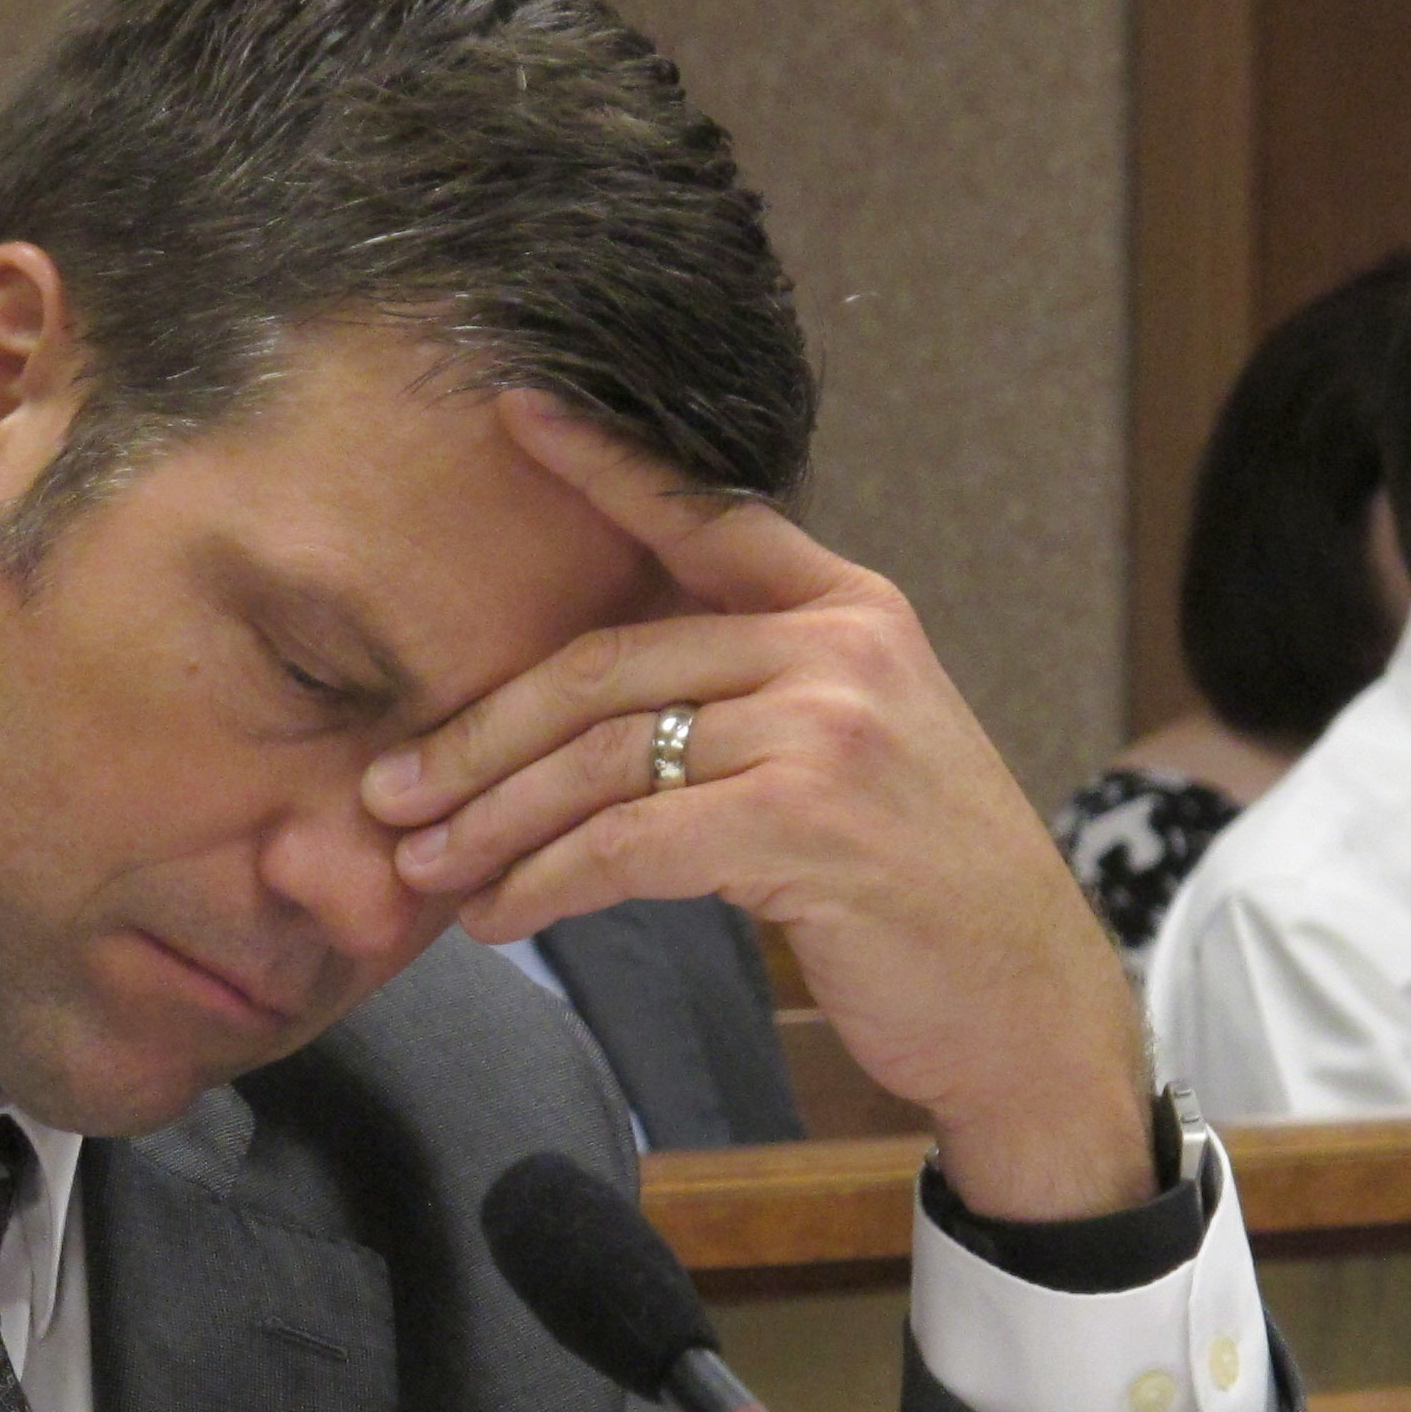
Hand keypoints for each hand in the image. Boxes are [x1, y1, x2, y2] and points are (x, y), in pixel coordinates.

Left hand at [361, 391, 1150, 1220]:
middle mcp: (840, 648)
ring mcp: (828, 731)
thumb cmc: (911, 889)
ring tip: (423, 869)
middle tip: (388, 792)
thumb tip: (587, 709)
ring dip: (491, 823)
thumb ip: (746, 699)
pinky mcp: (806, 823)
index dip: (602, 464)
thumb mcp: (843, 754)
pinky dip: (544, 884)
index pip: (701, 517)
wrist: (1022, 999)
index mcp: (847, 609)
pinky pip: (628, 843)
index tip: (512, 412)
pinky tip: (499, 918)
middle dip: (476, 736)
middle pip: (604, 667)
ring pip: (602, 761)